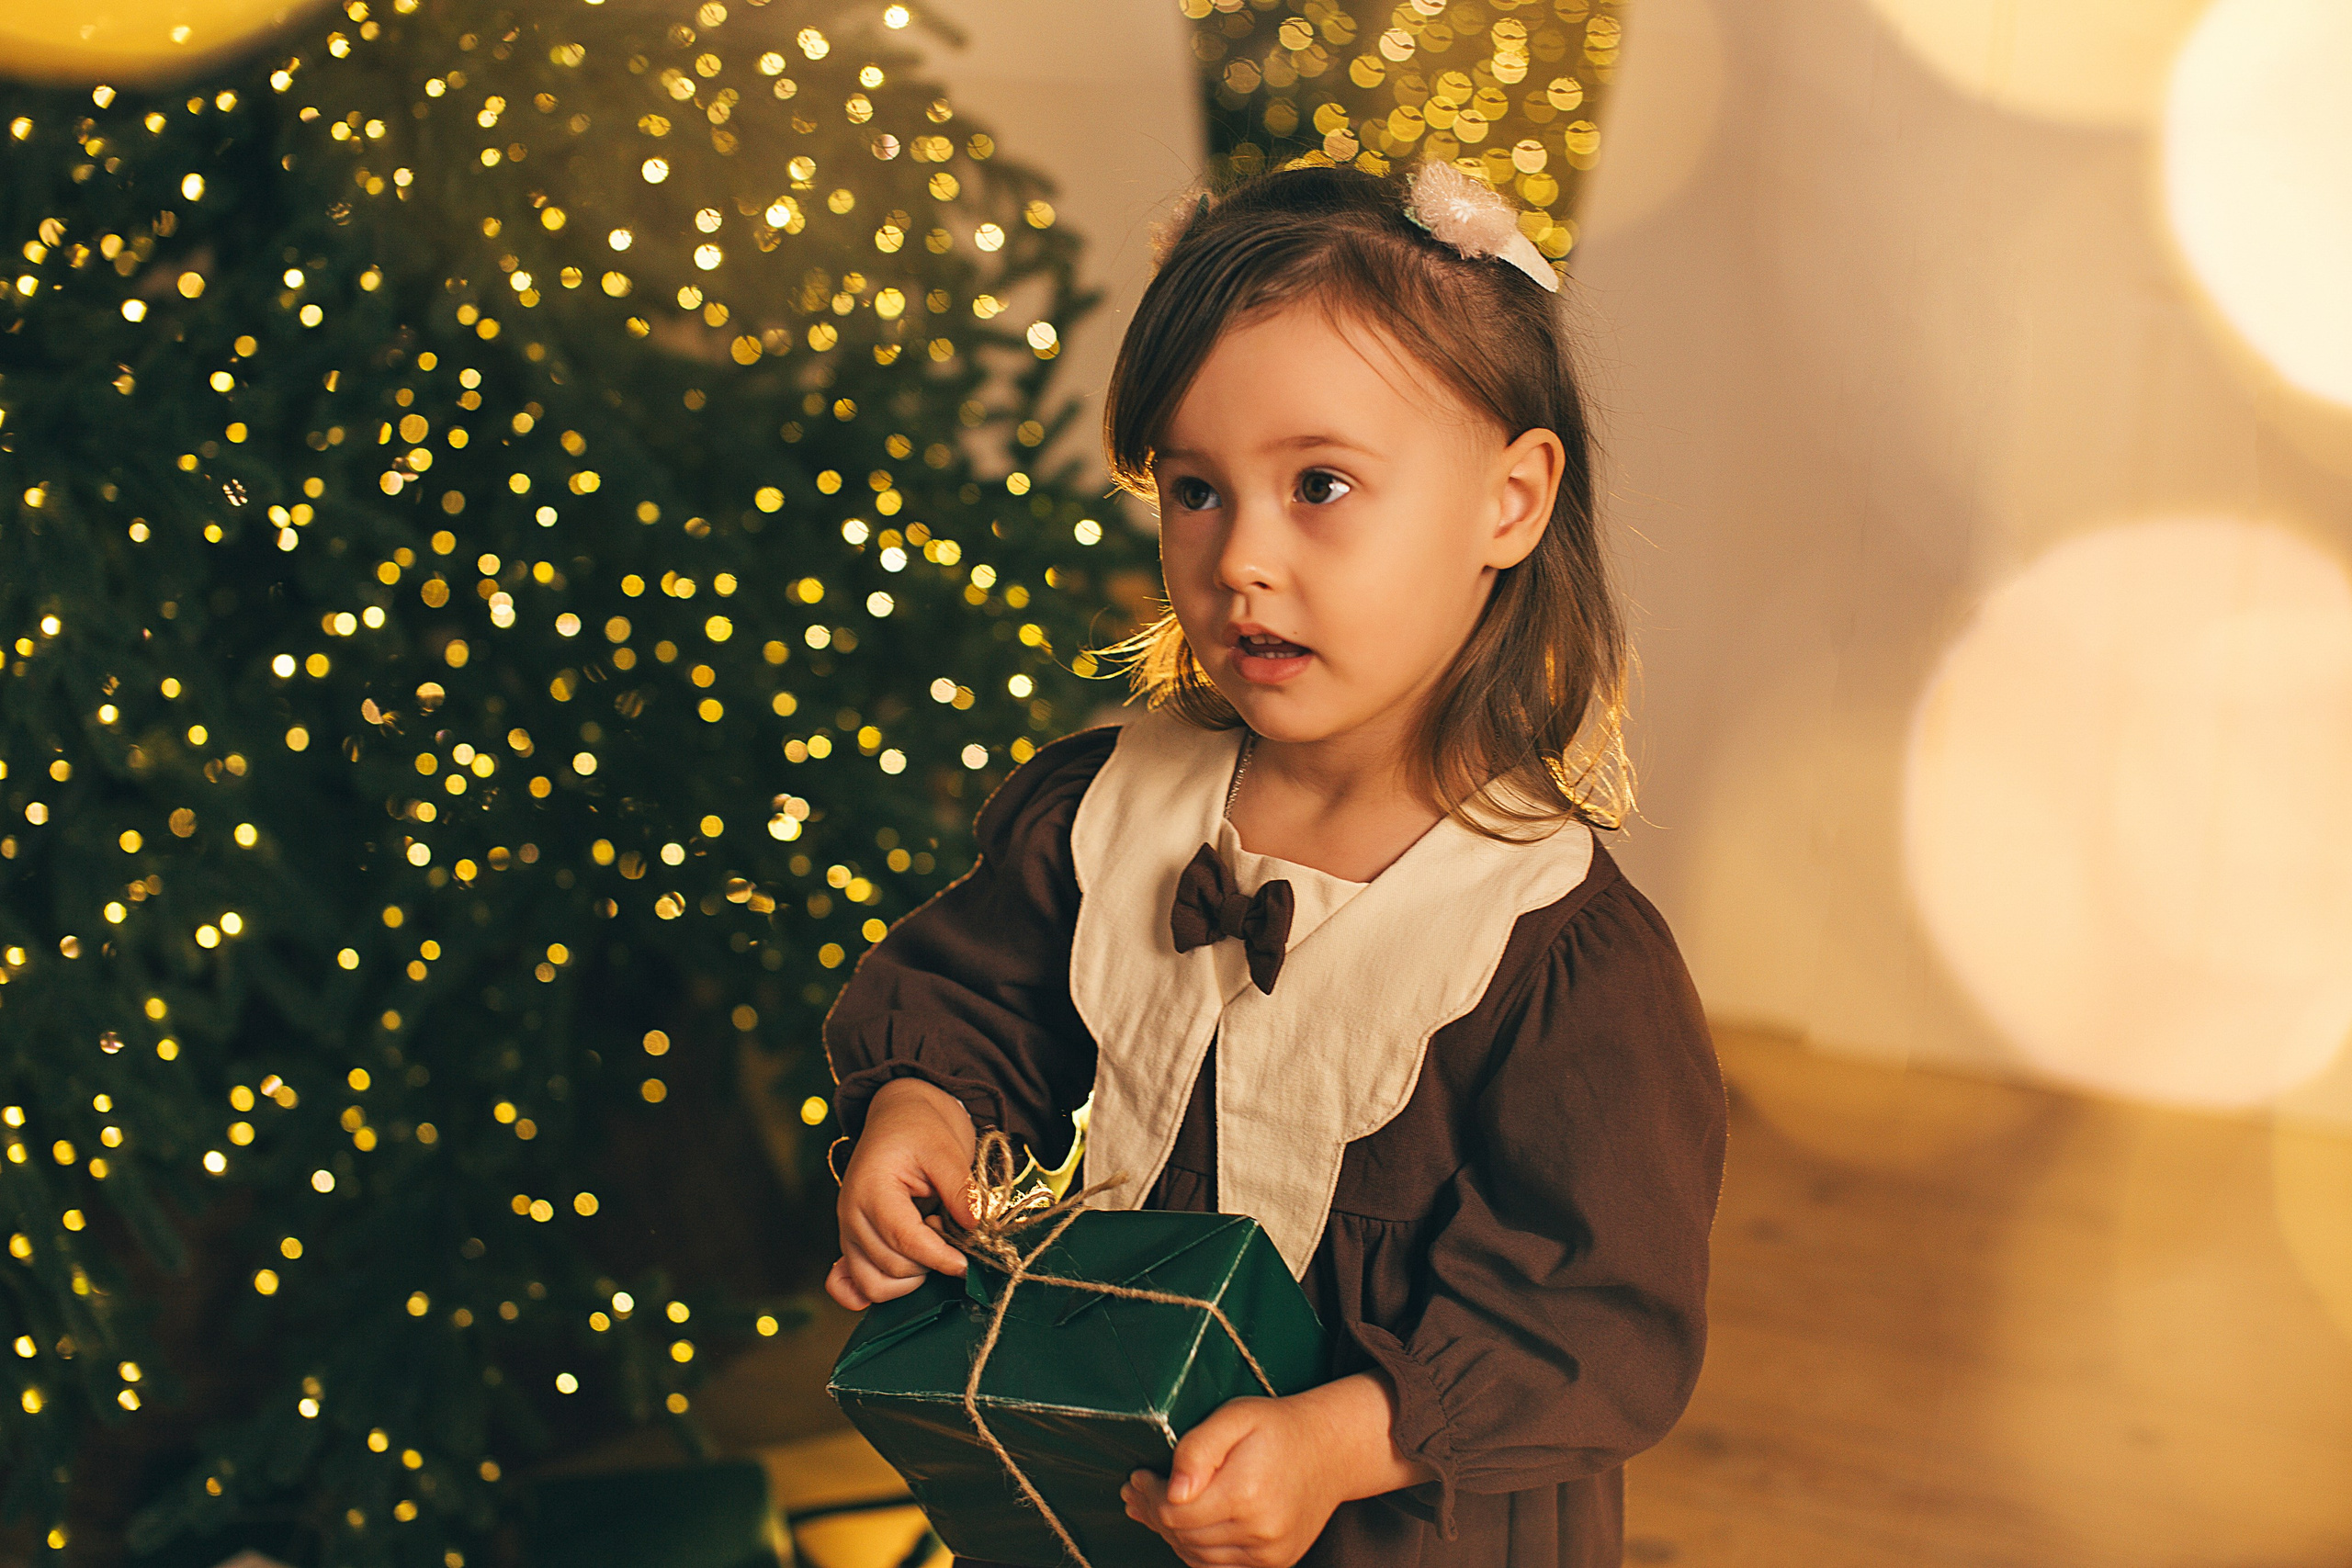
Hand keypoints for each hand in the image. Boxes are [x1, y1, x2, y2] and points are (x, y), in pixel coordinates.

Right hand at [825, 1077, 978, 1309]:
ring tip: (928, 1244)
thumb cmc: (921, 1129)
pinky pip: (850, 1285)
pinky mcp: (852, 1243)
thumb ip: (960, 1189)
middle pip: (891, 1268)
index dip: (939, 1257)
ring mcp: (848, 1232)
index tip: (966, 1262)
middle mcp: (851, 1215)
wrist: (899, 1117)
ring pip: (873, 1285)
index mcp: (871, 1189)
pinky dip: (870, 1293)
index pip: (904, 1240)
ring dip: (909, 1279)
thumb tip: (973, 1226)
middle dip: (929, 1262)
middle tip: (946, 1230)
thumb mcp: (947, 1149)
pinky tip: (899, 1281)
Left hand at [1120, 1375, 1432, 1567]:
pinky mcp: (1273, 1563)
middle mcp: (1259, 1530)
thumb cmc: (1277, 1429)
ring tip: (1155, 1509)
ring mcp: (1268, 1553)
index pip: (1175, 1512)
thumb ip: (1197, 1449)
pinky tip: (1186, 1528)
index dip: (1149, 1497)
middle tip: (1137, 1493)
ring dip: (1171, 1534)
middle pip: (1183, 1536)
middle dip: (1153, 1514)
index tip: (1137, 1477)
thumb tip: (1172, 1491)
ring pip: (1197, 1556)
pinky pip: (1219, 1567)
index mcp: (1246, 1493)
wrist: (1330, 1451)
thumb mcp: (1236, 1416)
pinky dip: (1197, 1550)